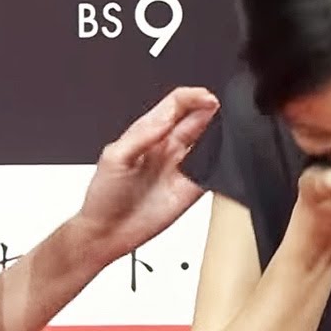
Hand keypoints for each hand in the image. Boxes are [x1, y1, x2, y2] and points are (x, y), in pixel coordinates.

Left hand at [75, 87, 219, 261]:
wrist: (107, 232)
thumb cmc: (103, 196)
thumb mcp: (114, 158)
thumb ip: (140, 137)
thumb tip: (164, 120)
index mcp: (147, 133)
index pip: (175, 105)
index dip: (191, 97)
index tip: (205, 97)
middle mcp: (167, 148)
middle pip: (196, 118)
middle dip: (209, 109)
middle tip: (217, 107)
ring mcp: (181, 168)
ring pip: (208, 142)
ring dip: (219, 133)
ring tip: (226, 127)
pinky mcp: (191, 190)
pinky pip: (213, 173)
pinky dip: (221, 165)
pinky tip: (223, 158)